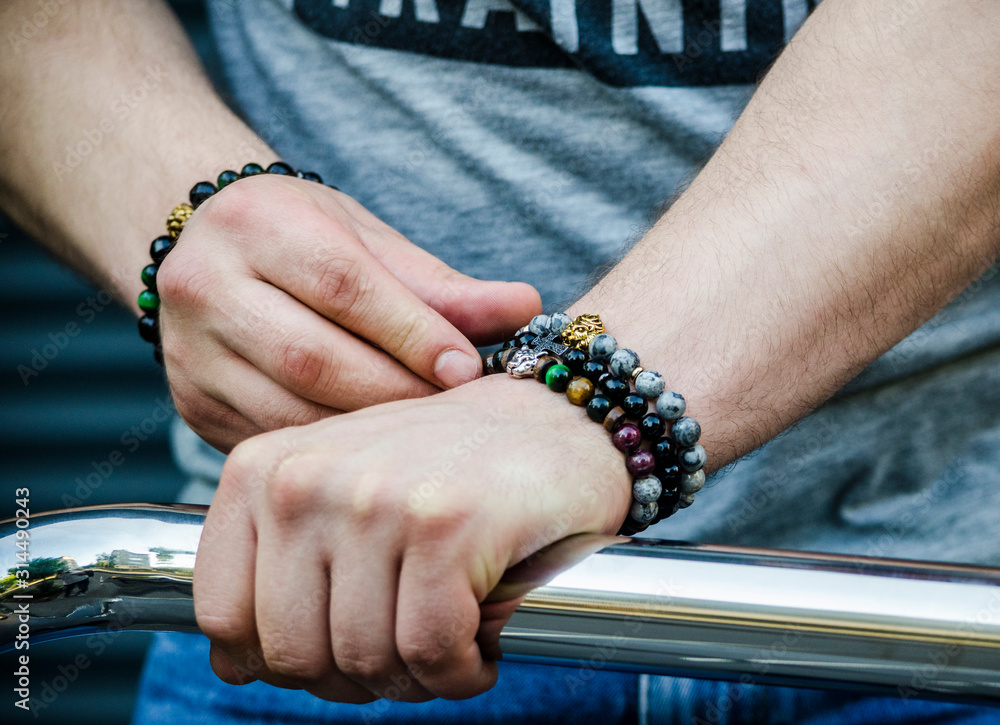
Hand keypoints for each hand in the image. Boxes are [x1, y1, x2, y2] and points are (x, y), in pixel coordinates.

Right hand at [156, 174, 540, 450]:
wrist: (206, 251)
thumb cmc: (304, 238)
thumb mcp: (368, 241)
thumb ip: (442, 283)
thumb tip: (528, 308)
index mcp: (255, 223)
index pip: (342, 284)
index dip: (412, 332)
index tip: (469, 368)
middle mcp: (204, 284)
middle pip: (313, 357)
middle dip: (398, 392)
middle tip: (458, 416)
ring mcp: (189, 353)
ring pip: (291, 412)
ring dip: (369, 436)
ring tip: (427, 440)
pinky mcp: (193, 406)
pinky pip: (275, 442)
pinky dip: (333, 454)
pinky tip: (376, 454)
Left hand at [193, 373, 630, 701]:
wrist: (555, 420)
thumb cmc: (448, 469)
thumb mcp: (340, 499)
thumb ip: (278, 572)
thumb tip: (232, 667)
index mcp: (262, 470)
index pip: (223, 616)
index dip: (281, 660)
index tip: (341, 646)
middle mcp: (305, 478)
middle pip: (292, 654)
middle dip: (357, 678)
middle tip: (410, 652)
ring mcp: (375, 498)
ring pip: (365, 660)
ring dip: (418, 678)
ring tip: (452, 639)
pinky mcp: (446, 523)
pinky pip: (431, 651)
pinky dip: (464, 670)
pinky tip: (483, 640)